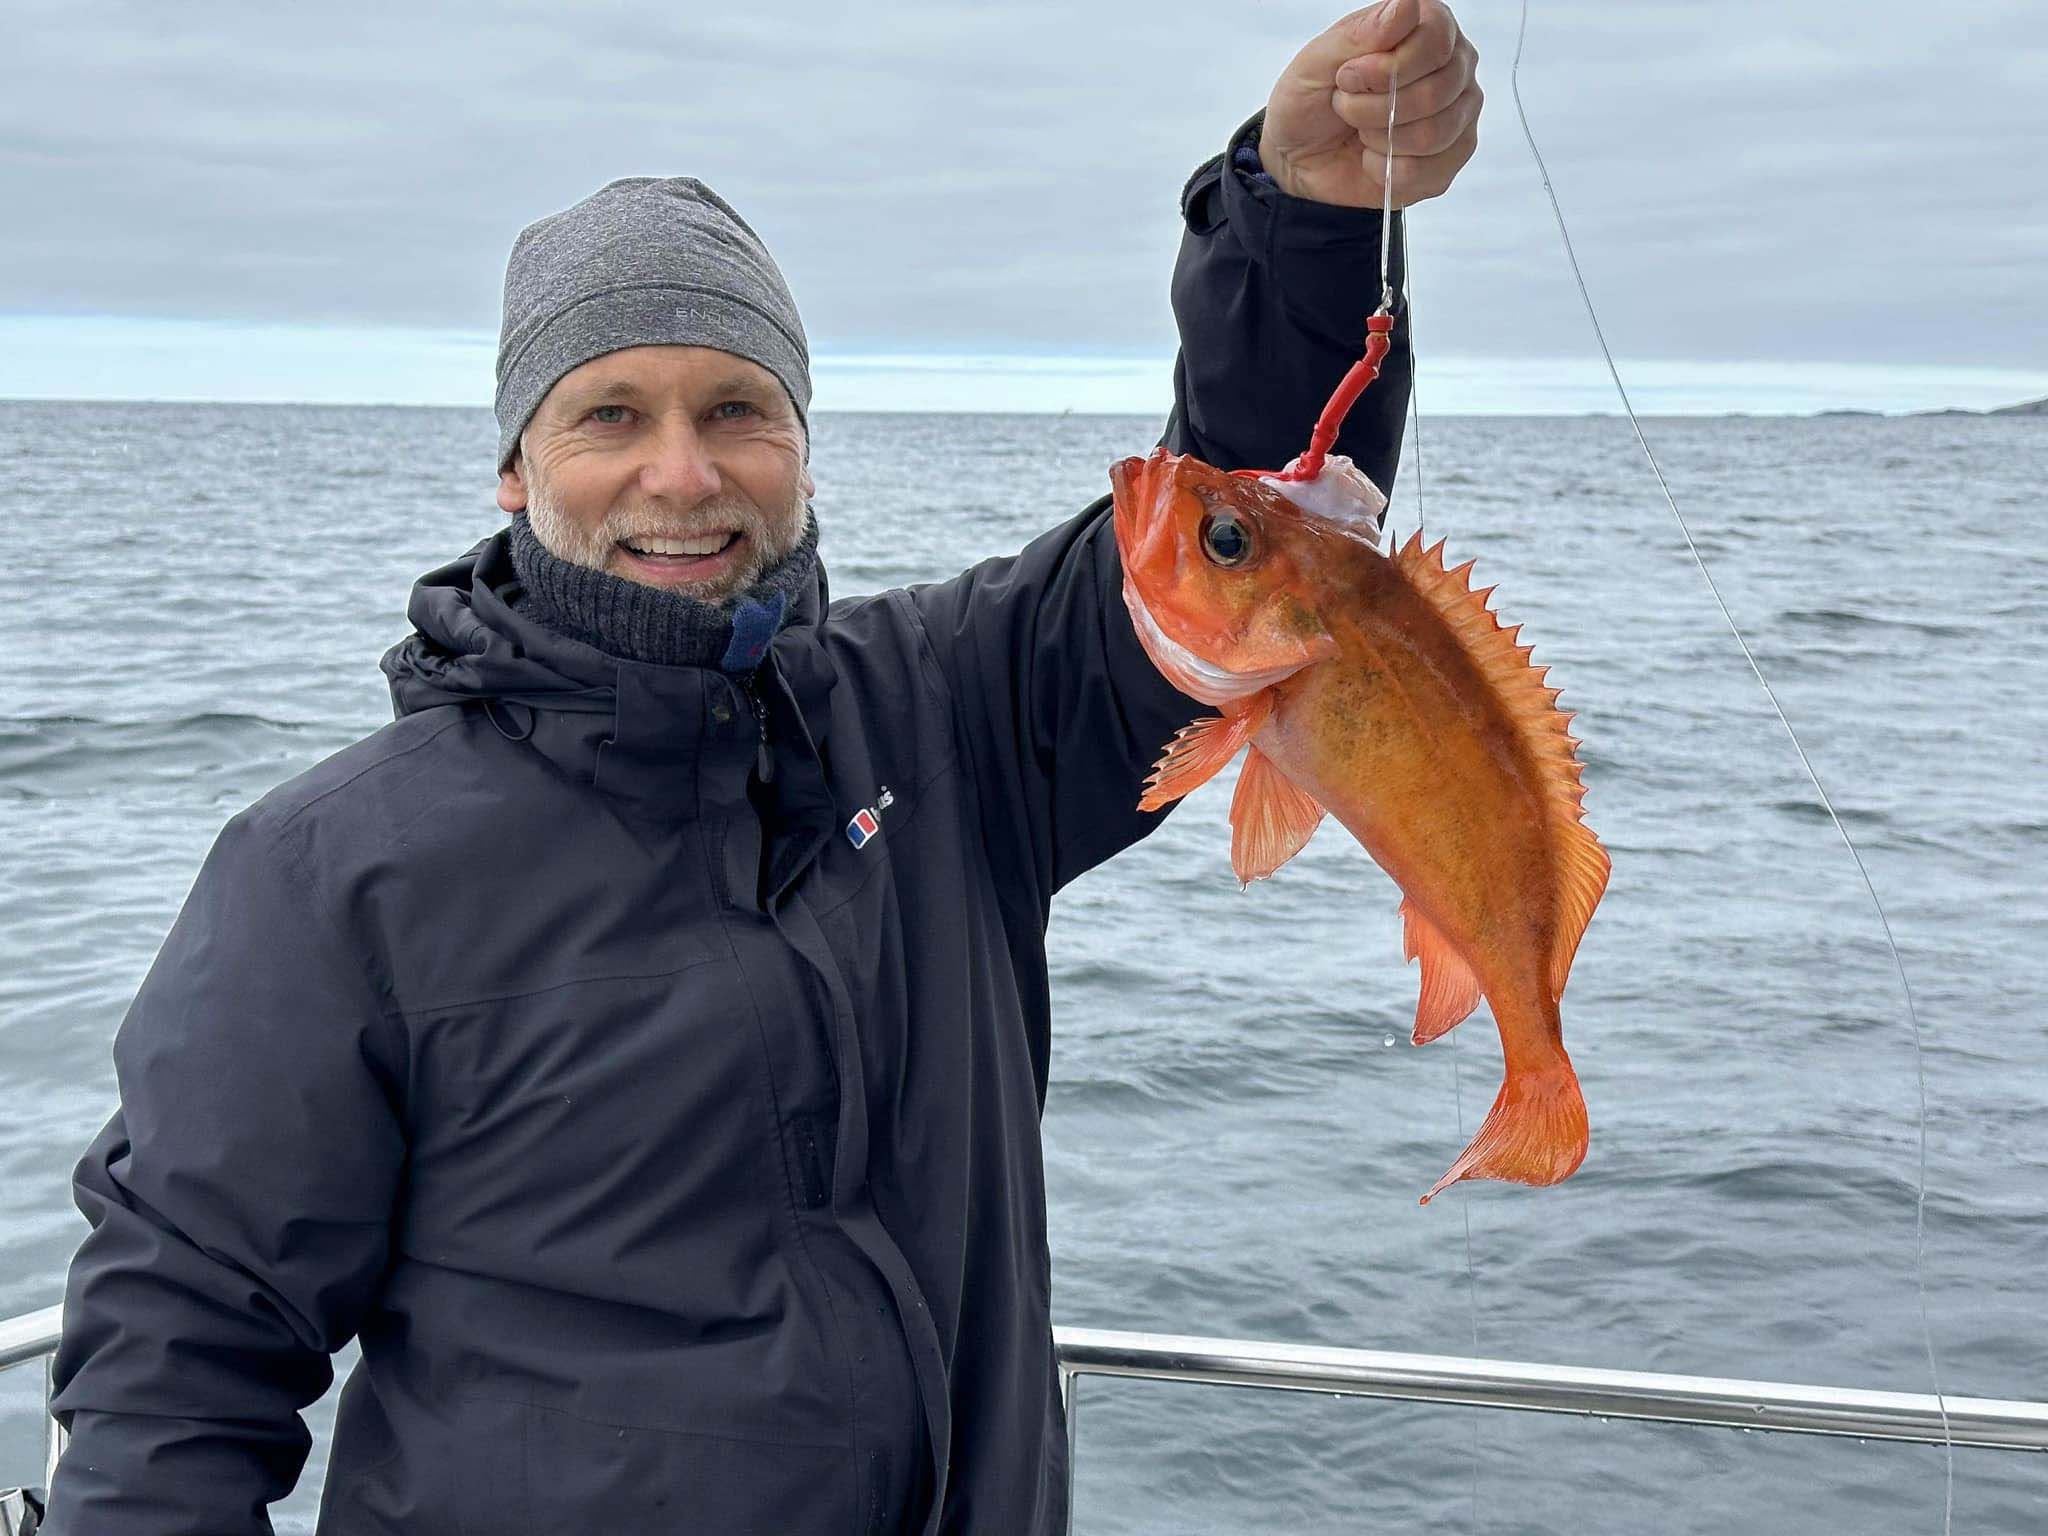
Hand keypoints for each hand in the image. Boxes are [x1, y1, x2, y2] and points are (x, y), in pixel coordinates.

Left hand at [1259, 0, 1480, 208]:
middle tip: (1346, 106)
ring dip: (1380, 138)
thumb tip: (1407, 5)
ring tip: (1360, 130)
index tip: (1348, 76)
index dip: (1389, 67)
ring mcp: (1459, 113)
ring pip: (1434, 134)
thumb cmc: (1311, 99)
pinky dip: (1386, 169)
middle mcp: (1454, 65)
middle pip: (1437, 91)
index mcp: (1428, 26)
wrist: (1299, 156)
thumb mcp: (1319, 59)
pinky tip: (1374, 156)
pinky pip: (1428, 171)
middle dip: (1375, 108)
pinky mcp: (1450, 158)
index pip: (1436, 40)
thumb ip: (1364, 31)